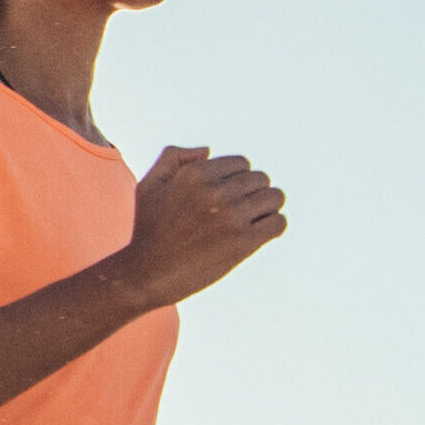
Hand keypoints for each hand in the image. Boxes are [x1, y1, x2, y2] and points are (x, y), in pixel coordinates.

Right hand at [117, 147, 289, 305]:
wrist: (146, 273)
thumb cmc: (148, 230)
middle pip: (260, 179)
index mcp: (195, 174)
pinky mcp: (243, 242)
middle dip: (254, 192)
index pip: (242, 164)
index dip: (238, 179)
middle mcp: (215, 191)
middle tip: (243, 209)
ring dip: (268, 207)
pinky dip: (274, 225)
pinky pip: (278, 223)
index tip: (231, 195)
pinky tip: (260, 233)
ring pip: (274, 197)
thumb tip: (208, 151)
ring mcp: (231, 217)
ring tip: (255, 220)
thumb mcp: (149, 184)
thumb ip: (174, 158)